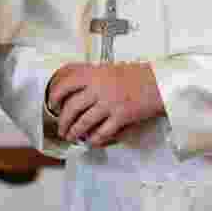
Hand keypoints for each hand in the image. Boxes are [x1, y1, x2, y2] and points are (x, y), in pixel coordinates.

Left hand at [47, 62, 164, 146]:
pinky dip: (94, 139)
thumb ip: (90, 75)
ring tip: (71, 136)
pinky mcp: (121, 116)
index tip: (52, 103)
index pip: (66, 84)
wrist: (158, 82)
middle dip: (63, 121)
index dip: (55, 96)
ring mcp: (110, 103)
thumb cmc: (136, 75)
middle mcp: (99, 88)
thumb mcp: (108, 68)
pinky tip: (91, 141)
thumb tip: (70, 80)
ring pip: (84, 122)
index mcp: (94, 74)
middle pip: (71, 108)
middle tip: (61, 127)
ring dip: (74, 132)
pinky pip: (102, 132)